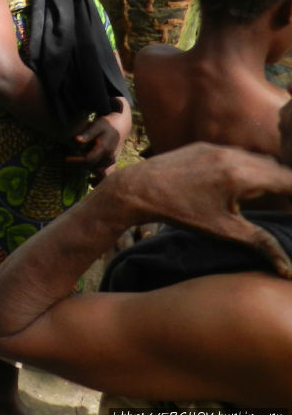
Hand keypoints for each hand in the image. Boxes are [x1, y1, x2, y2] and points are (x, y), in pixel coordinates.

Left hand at [67, 97, 130, 181]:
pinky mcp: (112, 163)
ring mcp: (112, 161)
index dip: (76, 161)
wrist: (120, 127)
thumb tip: (76, 140)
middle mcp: (109, 157)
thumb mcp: (97, 125)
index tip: (66, 159)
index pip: (88, 160)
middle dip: (79, 164)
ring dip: (86, 167)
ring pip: (96, 170)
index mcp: (104, 148)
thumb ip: (87, 133)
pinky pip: (104, 174)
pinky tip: (90, 178)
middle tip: (70, 159)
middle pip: (91, 166)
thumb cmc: (107, 124)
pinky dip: (96, 175)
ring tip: (77, 162)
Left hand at [110, 142, 291, 277]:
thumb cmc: (182, 212)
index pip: (289, 180)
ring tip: (274, 196)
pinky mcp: (203, 145)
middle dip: (287, 184)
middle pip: (277, 167)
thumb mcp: (224, 231)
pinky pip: (235, 153)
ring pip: (256, 158)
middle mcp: (233, 155)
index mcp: (243, 175)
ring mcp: (217, 147)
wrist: (138, 189)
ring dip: (268, 174)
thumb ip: (261, 243)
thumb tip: (288, 269)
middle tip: (287, 203)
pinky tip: (244, 183)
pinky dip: (247, 166)